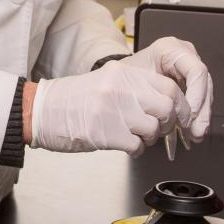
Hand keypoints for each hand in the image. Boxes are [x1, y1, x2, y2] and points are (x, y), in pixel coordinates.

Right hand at [28, 63, 190, 156]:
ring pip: (155, 128)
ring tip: (135, 135)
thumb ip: (136, 87)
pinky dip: (135, 150)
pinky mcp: (106, 133)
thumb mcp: (107, 81)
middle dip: (169, 123)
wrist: (42, 111)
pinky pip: (137, 146)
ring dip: (150, 138)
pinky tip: (123, 144)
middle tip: (159, 128)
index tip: (181, 115)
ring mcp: (114, 111)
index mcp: (124, 73)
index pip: (169, 86)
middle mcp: (121, 89)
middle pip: (168, 107)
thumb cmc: (74, 99)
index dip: (181, 105)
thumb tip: (168, 101)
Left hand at [122, 37, 212, 140]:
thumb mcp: (134, 79)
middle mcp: (185, 56)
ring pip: (205, 94)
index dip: (197, 94)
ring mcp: (190, 68)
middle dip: (201, 110)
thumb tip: (170, 113)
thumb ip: (151, 92)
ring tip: (195, 136)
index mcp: (171, 49)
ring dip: (201, 117)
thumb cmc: (125, 75)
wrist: (120, 75)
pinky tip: (192, 134)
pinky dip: (196, 118)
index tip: (190, 116)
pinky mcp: (191, 82)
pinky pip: (199, 100)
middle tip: (196, 131)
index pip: (196, 71)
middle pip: (204, 83)